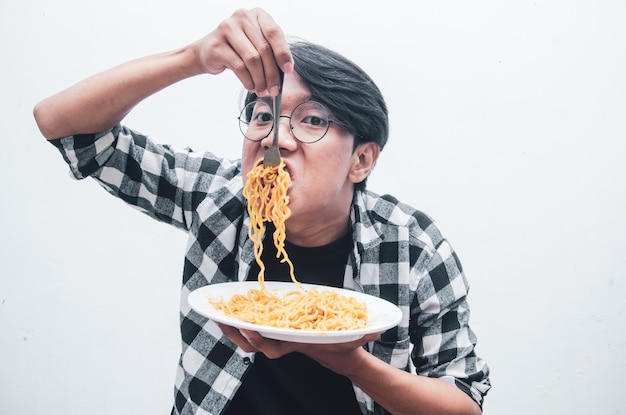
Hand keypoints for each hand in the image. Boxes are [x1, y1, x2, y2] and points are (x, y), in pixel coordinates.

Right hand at [192, 8, 293, 95]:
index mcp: (257, 14)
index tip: (288, 70)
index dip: (283, 53)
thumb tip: (286, 70)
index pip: (274, 32)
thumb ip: (272, 51)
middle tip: (274, 89)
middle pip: (264, 48)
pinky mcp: (217, 45)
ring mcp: (228, 29)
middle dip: (272, 73)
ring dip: (260, 79)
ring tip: (262, 90)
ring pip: (252, 59)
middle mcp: (242, 17)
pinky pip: (239, 67)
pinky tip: (251, 86)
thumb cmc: (238, 48)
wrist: (208, 51)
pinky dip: (248, 80)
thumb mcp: (257, 44)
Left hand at [218, 323, 381, 375]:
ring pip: (248, 336)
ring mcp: (278, 337)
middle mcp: (284, 342)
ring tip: (215, 312)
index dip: (260, 341)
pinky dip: (241, 318)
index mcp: (297, 344)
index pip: (274, 348)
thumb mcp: (352, 340)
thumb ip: (364, 336)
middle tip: (219, 319)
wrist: (337, 353)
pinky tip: (230, 307)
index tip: (249, 331)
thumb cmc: (342, 346)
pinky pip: (254, 325)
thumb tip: (377, 331)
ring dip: (232, 326)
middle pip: (252, 343)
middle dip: (234, 333)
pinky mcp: (277, 329)